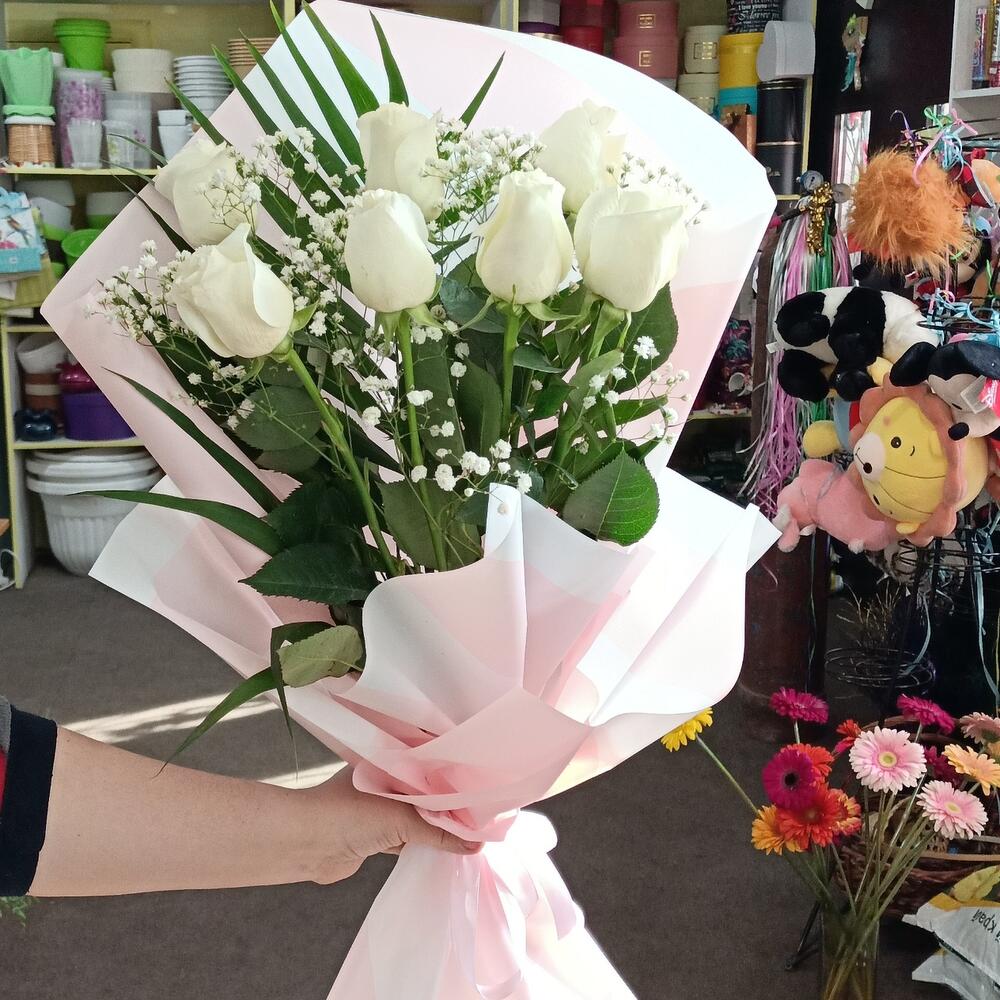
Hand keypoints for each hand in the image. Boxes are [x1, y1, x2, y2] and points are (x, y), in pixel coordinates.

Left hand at [300, 767, 480, 883]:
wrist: (304, 845)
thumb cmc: (347, 814)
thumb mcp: (399, 818)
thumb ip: (438, 831)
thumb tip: (476, 844)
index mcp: (390, 760)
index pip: (432, 758)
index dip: (457, 768)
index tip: (486, 776)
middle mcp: (388, 779)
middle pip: (429, 789)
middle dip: (453, 799)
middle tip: (488, 806)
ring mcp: (381, 806)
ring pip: (421, 813)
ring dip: (441, 823)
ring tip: (475, 828)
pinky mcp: (377, 834)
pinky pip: (411, 835)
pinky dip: (427, 842)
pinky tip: (449, 847)